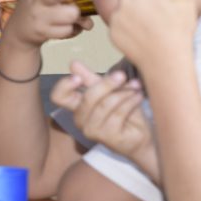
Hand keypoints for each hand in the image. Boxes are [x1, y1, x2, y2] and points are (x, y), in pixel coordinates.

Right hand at [5, 0, 92, 50]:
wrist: (20, 32)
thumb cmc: (33, 1)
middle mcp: (39, 0)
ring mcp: (41, 18)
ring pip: (70, 15)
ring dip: (76, 17)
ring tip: (71, 15)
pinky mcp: (46, 33)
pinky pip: (70, 30)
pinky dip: (74, 30)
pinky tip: (67, 26)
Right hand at [51, 61, 157, 177]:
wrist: (142, 136)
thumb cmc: (124, 112)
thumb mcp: (108, 91)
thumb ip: (90, 78)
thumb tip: (73, 63)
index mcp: (77, 107)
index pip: (59, 97)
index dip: (64, 86)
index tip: (78, 77)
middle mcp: (80, 120)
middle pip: (87, 98)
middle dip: (106, 84)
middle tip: (122, 75)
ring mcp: (92, 131)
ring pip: (104, 105)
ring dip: (123, 93)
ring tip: (136, 86)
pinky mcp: (107, 138)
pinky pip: (118, 113)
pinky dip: (130, 101)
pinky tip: (138, 96)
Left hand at [109, 0, 197, 71]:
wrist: (166, 62)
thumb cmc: (178, 31)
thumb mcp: (184, 0)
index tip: (167, 0)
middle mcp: (124, 0)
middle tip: (160, 15)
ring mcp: (116, 16)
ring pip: (127, 5)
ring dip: (137, 10)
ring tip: (152, 25)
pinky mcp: (112, 31)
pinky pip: (120, 21)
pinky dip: (129, 25)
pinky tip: (142, 35)